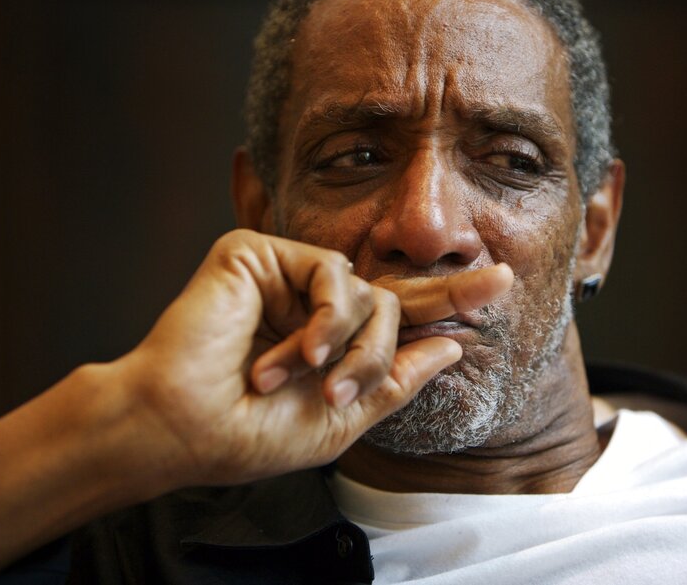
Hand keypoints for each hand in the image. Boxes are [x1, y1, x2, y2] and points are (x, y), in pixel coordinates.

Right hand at [119, 229, 512, 488]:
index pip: (394, 320)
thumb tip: (448, 348)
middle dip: (448, 292)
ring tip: (319, 383)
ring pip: (367, 293)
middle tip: (501, 282)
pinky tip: (303, 353)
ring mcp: (283, 276)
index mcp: (326, 343)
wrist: (185, 427)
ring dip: (356, 349)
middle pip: (392, 290)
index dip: (444, 306)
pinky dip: (328, 322)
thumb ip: (395, 378)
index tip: (497, 289)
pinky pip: (330, 277)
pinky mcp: (259, 252)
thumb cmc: (250, 433)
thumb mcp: (343, 417)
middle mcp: (308, 304)